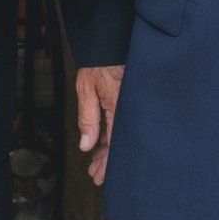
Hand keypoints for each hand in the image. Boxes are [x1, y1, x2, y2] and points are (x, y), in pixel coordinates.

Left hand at [76, 64, 123, 186]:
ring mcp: (132, 107)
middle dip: (107, 162)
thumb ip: (87, 118)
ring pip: (121, 136)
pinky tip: (102, 145)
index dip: (108, 164)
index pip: (116, 144)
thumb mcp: (86, 88)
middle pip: (120, 144)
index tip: (99, 177)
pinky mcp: (130, 104)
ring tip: (96, 164)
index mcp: (120, 106)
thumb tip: (86, 147)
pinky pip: (123, 125)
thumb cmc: (99, 63)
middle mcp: (130, 109)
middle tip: (96, 175)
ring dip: (109, 151)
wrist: (111, 41)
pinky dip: (113, 136)